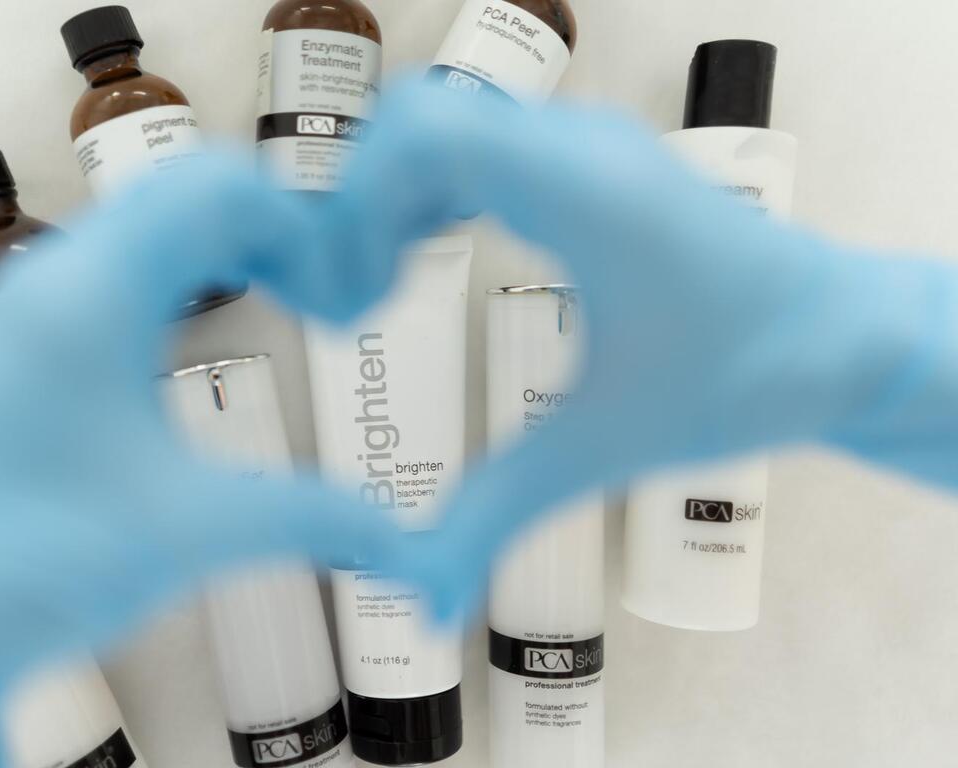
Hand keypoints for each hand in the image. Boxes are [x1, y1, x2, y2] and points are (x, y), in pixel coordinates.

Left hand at [0, 154, 400, 765]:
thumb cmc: (25, 567)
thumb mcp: (188, 531)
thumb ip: (312, 516)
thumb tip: (402, 535)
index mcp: (93, 298)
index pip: (219, 191)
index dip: (303, 228)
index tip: (343, 295)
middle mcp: (55, 280)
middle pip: (189, 190)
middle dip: (277, 227)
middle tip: (328, 291)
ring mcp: (33, 307)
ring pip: (153, 221)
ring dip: (233, 244)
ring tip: (291, 299)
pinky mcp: (27, 342)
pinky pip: (123, 263)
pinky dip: (188, 270)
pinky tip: (216, 320)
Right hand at [330, 81, 957, 618]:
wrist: (843, 337)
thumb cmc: (748, 376)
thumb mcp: (601, 449)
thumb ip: (494, 521)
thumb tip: (418, 596)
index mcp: (583, 196)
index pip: (422, 137)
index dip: (356, 209)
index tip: (359, 297)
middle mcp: (579, 149)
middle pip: (414, 122)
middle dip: (358, 206)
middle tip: (359, 299)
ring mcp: (585, 145)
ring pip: (441, 125)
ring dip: (391, 198)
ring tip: (384, 285)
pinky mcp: (587, 160)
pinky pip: (476, 144)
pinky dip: (429, 191)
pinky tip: (427, 256)